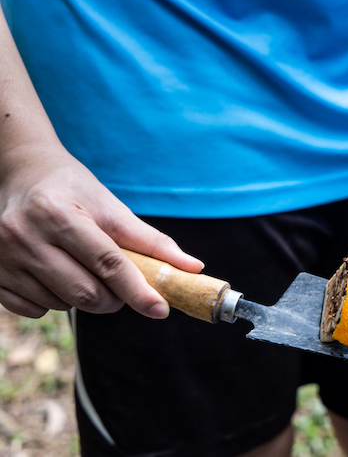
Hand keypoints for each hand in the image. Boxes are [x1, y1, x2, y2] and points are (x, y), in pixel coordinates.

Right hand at [0, 144, 203, 317]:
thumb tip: (192, 268)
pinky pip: (33, 310)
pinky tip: (55, 277)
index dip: (138, 291)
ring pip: (61, 304)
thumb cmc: (73, 189)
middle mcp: (24, 235)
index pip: (108, 263)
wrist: (20, 173)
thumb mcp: (111, 206)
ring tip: (82, 269)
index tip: (162, 309)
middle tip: (121, 287)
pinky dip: (53, 303)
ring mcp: (2, 257)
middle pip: (85, 291)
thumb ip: (151, 241)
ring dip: (83, 299)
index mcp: (59, 214)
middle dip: (114, 298)